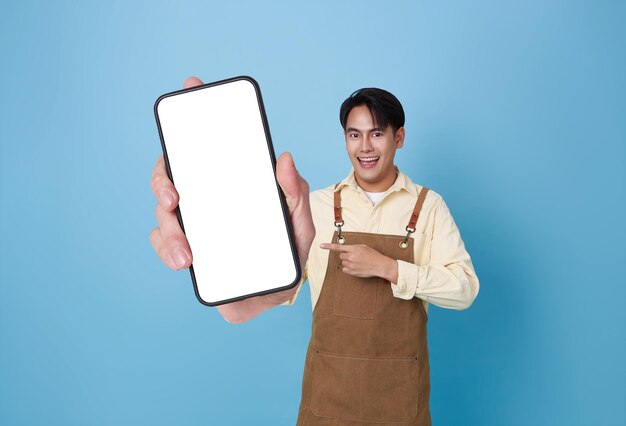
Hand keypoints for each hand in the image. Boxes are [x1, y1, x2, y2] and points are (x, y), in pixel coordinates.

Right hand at [150, 76, 314, 320]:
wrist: (275, 294)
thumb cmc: (286, 254)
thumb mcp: (298, 223)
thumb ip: (294, 194)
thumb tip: (284, 157)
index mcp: (230, 186)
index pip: (208, 148)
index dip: (199, 114)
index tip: (192, 85)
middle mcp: (207, 199)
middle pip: (172, 175)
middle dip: (162, 179)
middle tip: (174, 197)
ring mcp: (194, 224)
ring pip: (162, 212)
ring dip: (166, 227)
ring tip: (187, 252)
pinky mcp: (186, 252)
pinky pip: (165, 245)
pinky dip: (167, 250)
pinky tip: (184, 261)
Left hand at [320, 243, 398, 282]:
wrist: (379, 265)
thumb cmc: (373, 255)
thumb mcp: (363, 247)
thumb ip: (353, 247)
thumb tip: (346, 249)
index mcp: (353, 249)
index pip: (338, 247)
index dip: (328, 246)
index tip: (321, 245)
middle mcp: (350, 257)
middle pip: (341, 256)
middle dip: (345, 256)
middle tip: (354, 257)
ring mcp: (351, 265)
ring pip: (343, 263)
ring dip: (348, 262)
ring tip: (358, 262)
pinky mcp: (352, 272)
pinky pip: (345, 270)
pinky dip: (348, 268)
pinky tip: (356, 267)